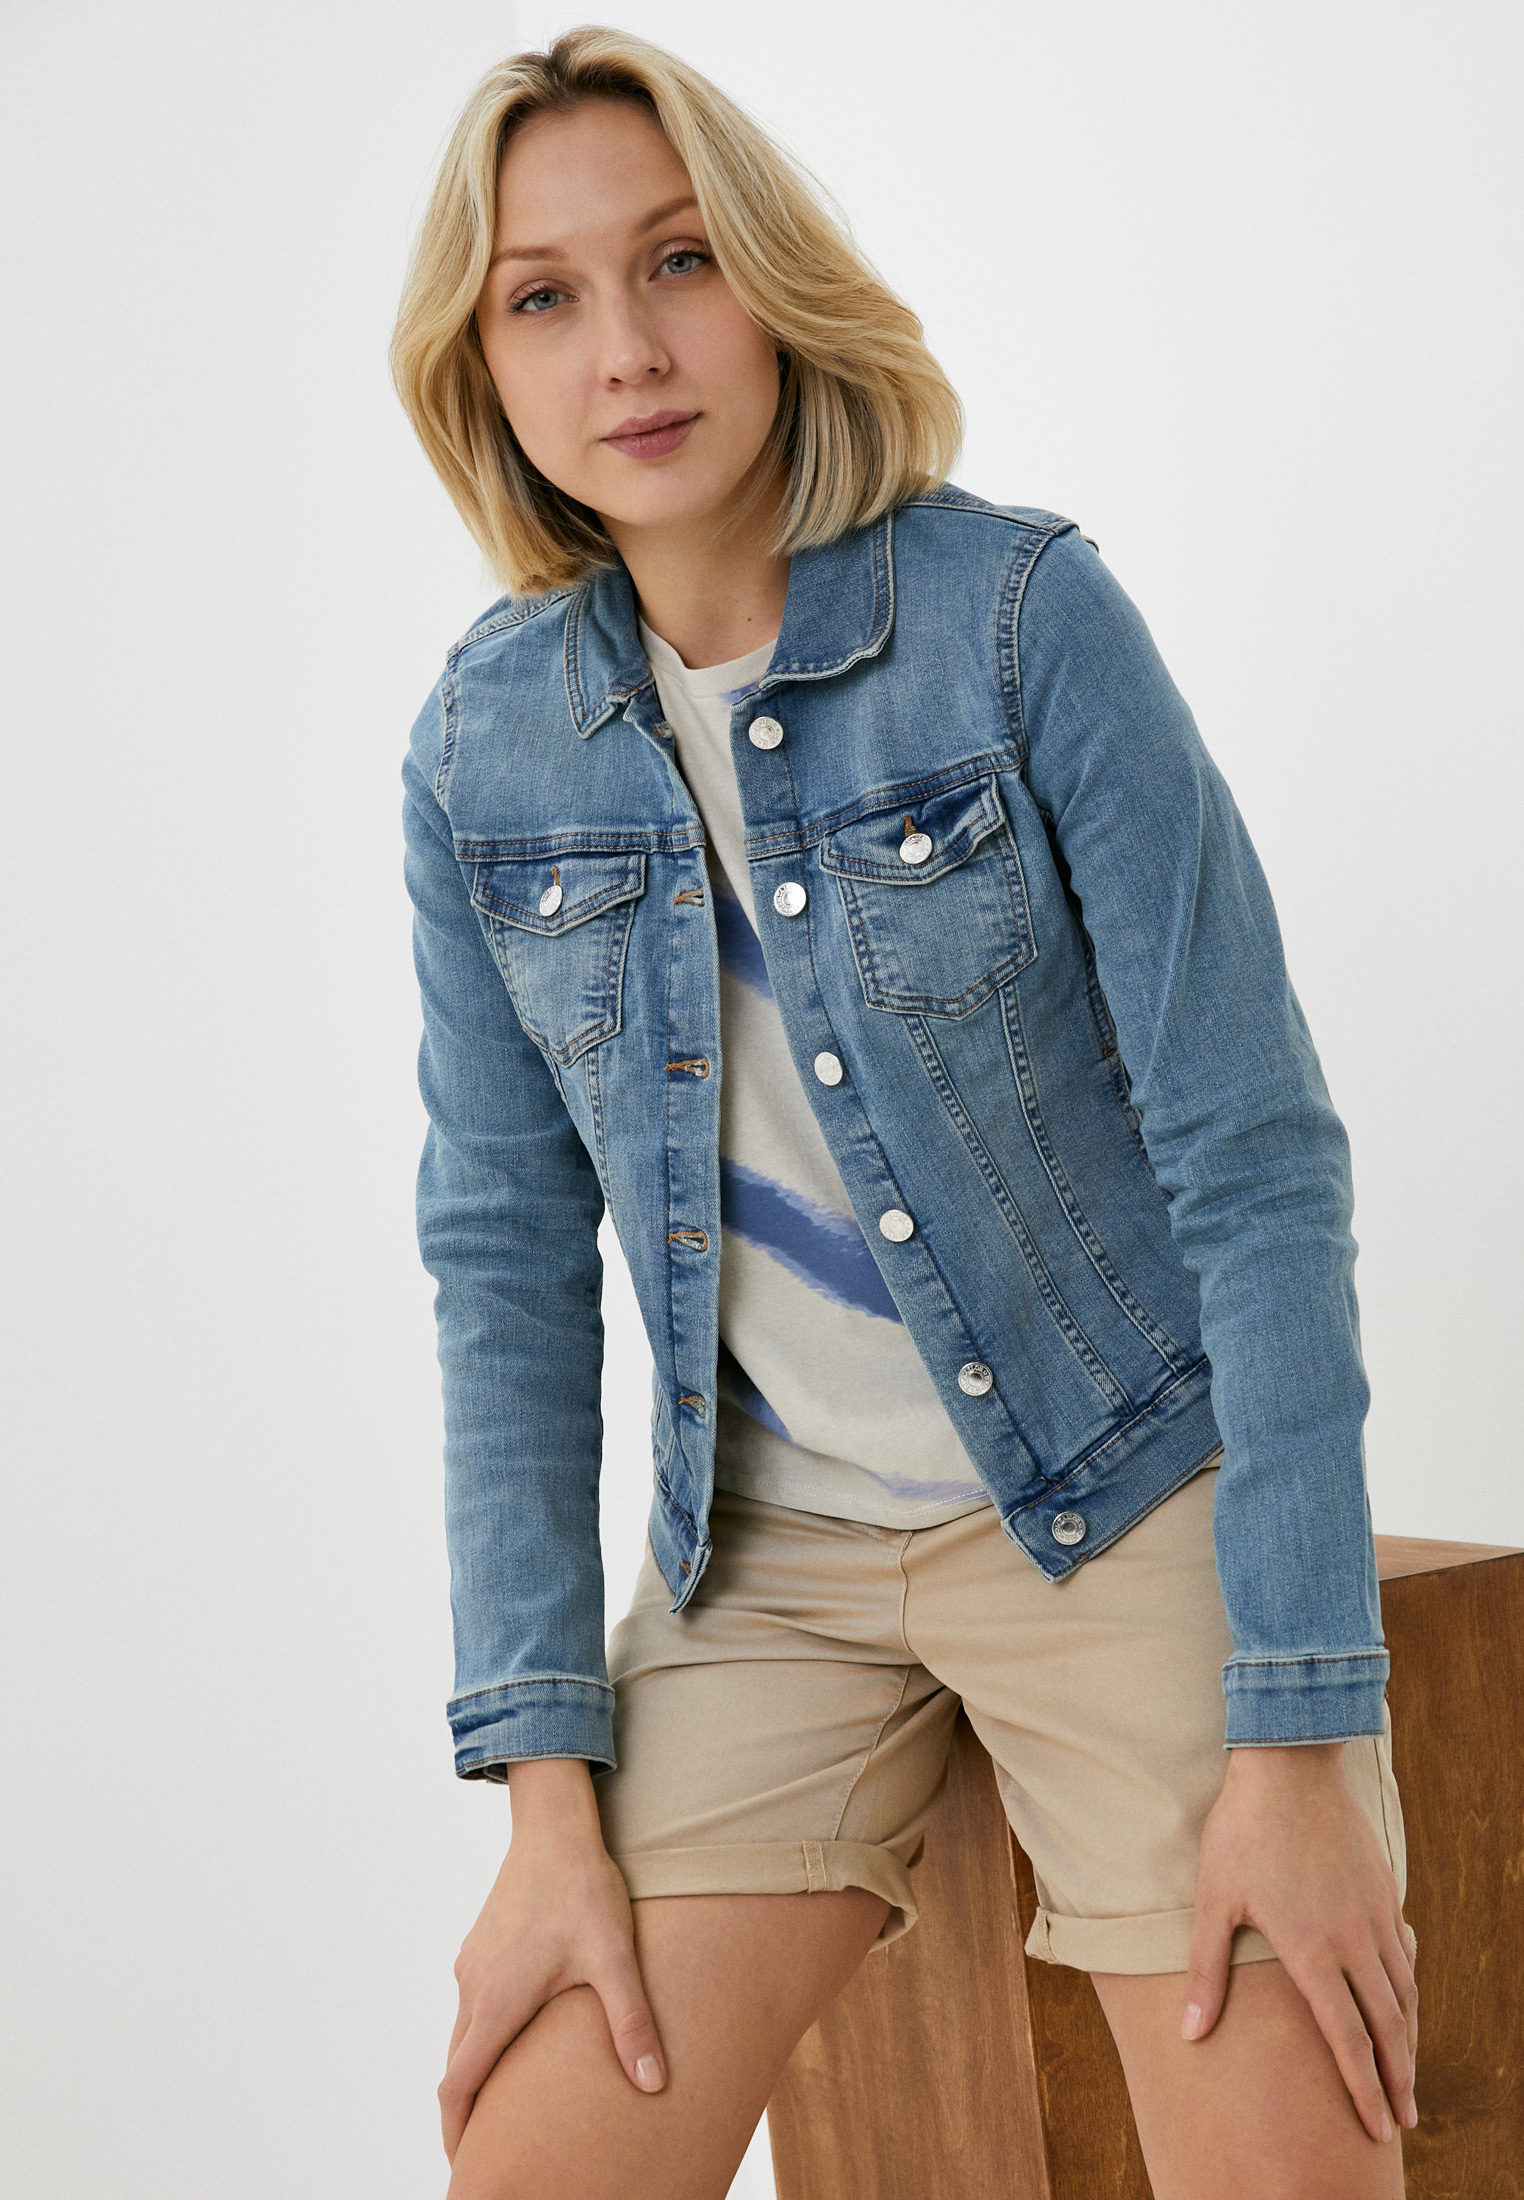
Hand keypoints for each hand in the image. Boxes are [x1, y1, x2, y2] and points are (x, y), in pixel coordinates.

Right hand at [438, 1757, 666, 2163]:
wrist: (555, 1825)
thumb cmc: (583, 1889)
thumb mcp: (614, 1957)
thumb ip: (632, 2023)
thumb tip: (654, 2083)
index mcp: (496, 2002)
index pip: (458, 2086)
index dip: (459, 2132)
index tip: (470, 2161)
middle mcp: (473, 1987)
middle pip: (456, 2066)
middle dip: (468, 2110)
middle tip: (491, 2144)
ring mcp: (472, 1963)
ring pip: (463, 2032)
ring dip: (476, 2068)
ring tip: (506, 2098)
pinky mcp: (480, 1943)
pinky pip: (472, 2001)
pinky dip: (482, 2032)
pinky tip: (517, 2032)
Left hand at [1183, 1743, 1417, 2142]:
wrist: (1290, 1763)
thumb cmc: (1242, 1831)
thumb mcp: (1214, 1900)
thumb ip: (1205, 1971)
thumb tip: (1189, 2034)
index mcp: (1311, 1951)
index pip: (1347, 2040)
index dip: (1364, 2088)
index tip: (1377, 2127)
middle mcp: (1353, 1941)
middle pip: (1387, 2027)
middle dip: (1398, 2080)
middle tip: (1404, 2121)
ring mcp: (1375, 1915)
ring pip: (1404, 1992)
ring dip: (1409, 2039)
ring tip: (1408, 2075)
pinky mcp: (1384, 1890)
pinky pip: (1404, 1954)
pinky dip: (1409, 1989)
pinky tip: (1404, 2003)